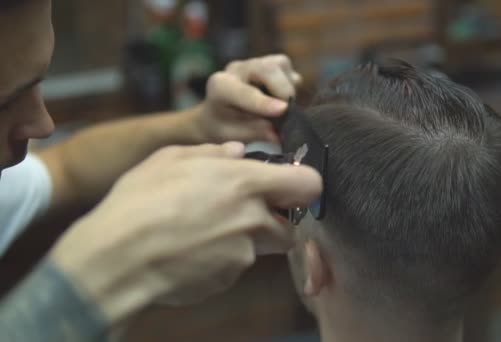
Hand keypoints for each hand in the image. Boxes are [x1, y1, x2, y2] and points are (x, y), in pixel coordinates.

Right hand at [49, 142, 320, 323]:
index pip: (308, 184)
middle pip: (288, 224)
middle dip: (273, 219)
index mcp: (244, 183)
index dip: (304, 184)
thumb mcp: (170, 159)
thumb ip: (212, 153)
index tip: (291, 185)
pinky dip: (221, 259)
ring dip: (246, 239)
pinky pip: (234, 266)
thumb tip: (236, 153)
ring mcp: (242, 254)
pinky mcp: (227, 279)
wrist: (117, 257)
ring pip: (261, 246)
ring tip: (206, 230)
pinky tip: (191, 250)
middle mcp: (252, 219)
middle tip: (242, 212)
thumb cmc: (140, 202)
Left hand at [189, 54, 301, 143]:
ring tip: (282, 107)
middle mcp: (236, 69)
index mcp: (220, 86)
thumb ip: (254, 132)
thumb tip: (277, 134)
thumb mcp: (233, 135)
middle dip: (283, 90)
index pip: (244, 92)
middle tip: (287, 113)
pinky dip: (291, 83)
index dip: (264, 101)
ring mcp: (253, 62)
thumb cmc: (225, 126)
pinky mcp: (269, 61)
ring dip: (288, 87)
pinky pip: (286, 67)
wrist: (221, 114)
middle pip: (267, 68)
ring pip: (280, 64)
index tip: (282, 110)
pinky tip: (282, 98)